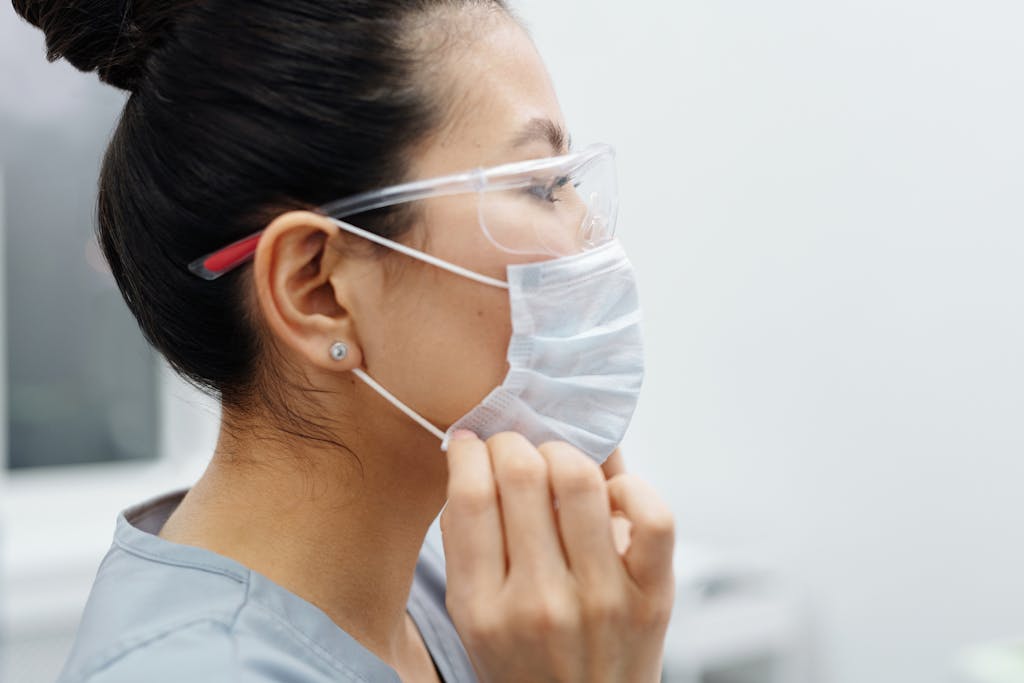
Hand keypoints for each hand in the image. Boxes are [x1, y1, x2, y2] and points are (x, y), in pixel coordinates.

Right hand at [440, 432, 674, 682]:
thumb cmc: (524, 663)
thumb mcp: (473, 617)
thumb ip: (470, 541)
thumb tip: (477, 453)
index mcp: (484, 608)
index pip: (470, 497)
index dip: (469, 453)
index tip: (472, 443)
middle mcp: (541, 602)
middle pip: (524, 476)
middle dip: (512, 442)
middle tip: (512, 446)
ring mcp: (602, 598)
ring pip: (581, 480)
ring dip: (563, 452)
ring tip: (556, 460)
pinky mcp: (653, 596)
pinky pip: (652, 516)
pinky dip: (631, 487)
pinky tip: (611, 494)